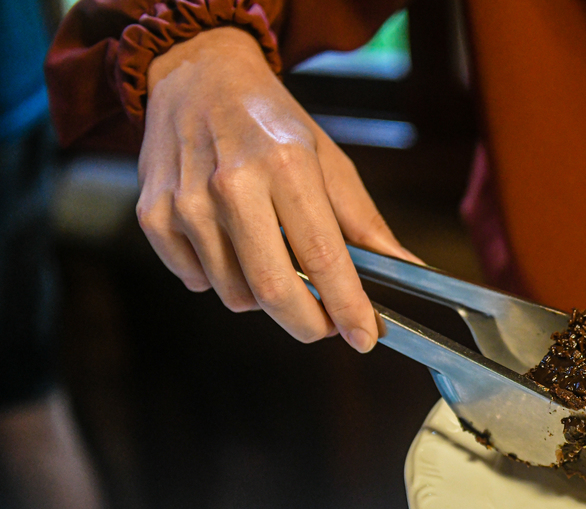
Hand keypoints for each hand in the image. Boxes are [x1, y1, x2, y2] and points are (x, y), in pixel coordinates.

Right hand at [136, 27, 415, 350]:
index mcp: (285, 164)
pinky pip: (198, 282)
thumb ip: (365, 223)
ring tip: (275, 262)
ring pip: (236, 295)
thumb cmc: (270, 122)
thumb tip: (409, 269)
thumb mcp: (329, 160)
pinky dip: (223, 280)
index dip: (347, 307)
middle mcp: (231, 184)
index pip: (322, 257)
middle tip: (327, 324)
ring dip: (266, 299)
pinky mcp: (154, 216)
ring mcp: (186, 202)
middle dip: (309, 324)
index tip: (365, 336)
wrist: (195, 74)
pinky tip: (233, 246)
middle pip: (274, 290)